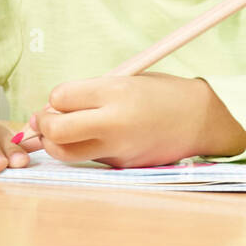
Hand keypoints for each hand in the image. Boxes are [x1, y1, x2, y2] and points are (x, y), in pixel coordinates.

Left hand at [32, 72, 245, 167]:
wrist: (202, 121)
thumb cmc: (164, 94)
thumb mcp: (129, 80)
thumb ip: (92, 93)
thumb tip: (51, 110)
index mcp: (116, 92)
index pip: (60, 97)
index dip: (55, 98)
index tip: (63, 98)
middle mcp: (114, 122)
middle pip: (55, 130)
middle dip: (43, 124)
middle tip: (48, 119)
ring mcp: (117, 148)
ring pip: (64, 153)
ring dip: (55, 143)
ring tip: (65, 132)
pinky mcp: (121, 165)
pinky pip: (87, 159)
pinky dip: (81, 150)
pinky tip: (94, 139)